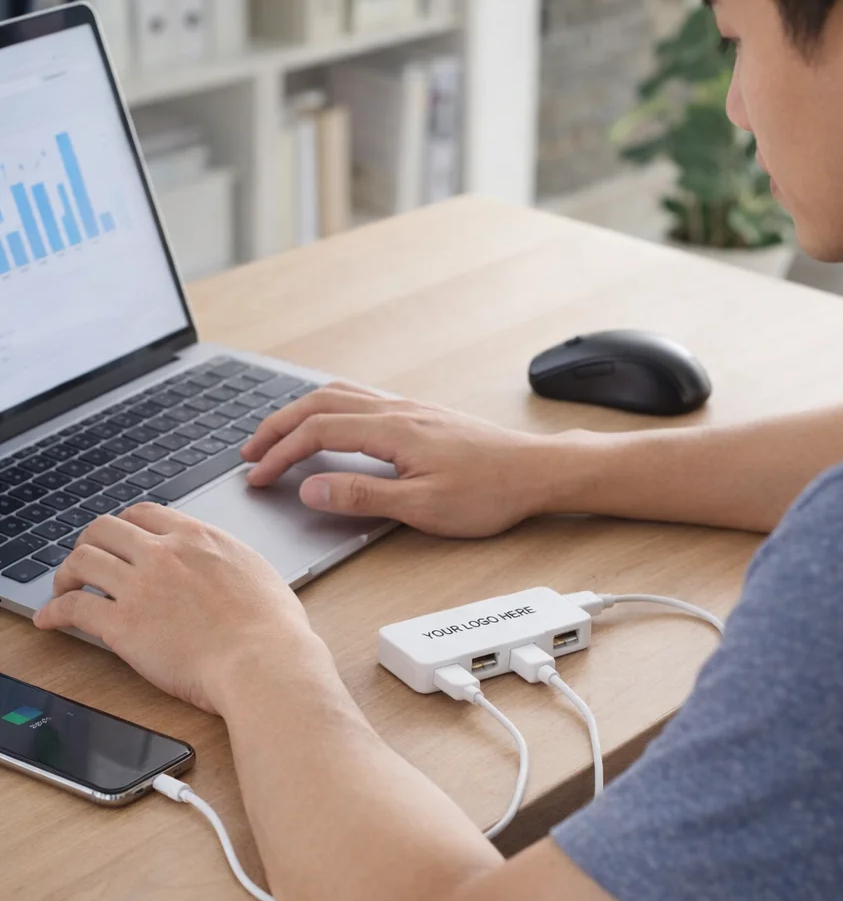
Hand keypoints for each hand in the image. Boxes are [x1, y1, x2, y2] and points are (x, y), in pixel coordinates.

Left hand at [33, 504, 328, 714]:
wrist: (264, 662)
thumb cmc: (274, 629)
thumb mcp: (258, 572)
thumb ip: (227, 560)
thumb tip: (222, 565)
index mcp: (200, 539)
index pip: (146, 513)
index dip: (126, 526)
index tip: (122, 541)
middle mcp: (166, 554)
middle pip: (105, 528)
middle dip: (90, 542)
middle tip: (88, 561)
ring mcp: (141, 587)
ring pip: (82, 560)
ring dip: (66, 573)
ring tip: (65, 588)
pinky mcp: (123, 625)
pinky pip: (73, 607)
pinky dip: (53, 612)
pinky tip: (50, 620)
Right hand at [242, 382, 562, 537]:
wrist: (536, 470)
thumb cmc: (489, 492)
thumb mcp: (423, 505)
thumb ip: (363, 496)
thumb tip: (310, 488)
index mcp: (393, 430)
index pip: (317, 432)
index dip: (280, 454)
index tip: (257, 476)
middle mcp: (397, 410)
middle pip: (320, 404)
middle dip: (277, 426)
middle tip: (250, 452)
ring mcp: (410, 408)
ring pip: (340, 395)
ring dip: (302, 412)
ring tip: (278, 436)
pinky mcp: (422, 415)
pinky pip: (361, 399)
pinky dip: (329, 407)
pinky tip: (331, 424)